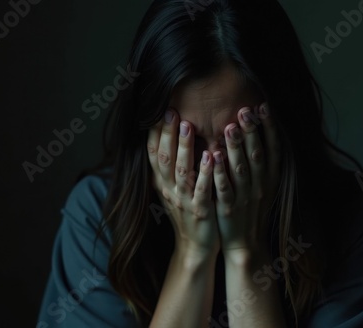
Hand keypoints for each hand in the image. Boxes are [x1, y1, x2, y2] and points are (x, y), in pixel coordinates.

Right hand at [147, 108, 219, 257]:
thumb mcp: (171, 190)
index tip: (157, 111)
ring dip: (184, 148)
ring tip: (187, 125)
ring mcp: (183, 201)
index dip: (153, 133)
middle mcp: (168, 190)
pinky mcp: (200, 211)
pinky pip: (201, 189)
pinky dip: (203, 173)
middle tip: (170, 111)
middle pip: (164, 158)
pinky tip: (209, 156)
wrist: (195, 247)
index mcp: (161, 183)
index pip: (153, 154)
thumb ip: (169, 169)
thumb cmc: (187, 213)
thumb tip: (166, 139)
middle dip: (166, 134)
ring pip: (181, 171)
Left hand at [212, 103, 280, 253]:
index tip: (263, 106)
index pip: (273, 149)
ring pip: (241, 169)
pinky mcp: (229, 209)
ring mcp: (245, 197)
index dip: (269, 127)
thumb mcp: (264, 185)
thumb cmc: (252, 208)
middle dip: (251, 131)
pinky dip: (220, 172)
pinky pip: (224, 188)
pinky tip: (213, 155)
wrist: (246, 243)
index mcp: (270, 178)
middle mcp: (260, 185)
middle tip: (244, 109)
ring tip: (229, 126)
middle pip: (257, 154)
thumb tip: (257, 131)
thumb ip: (262, 162)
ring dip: (236, 147)